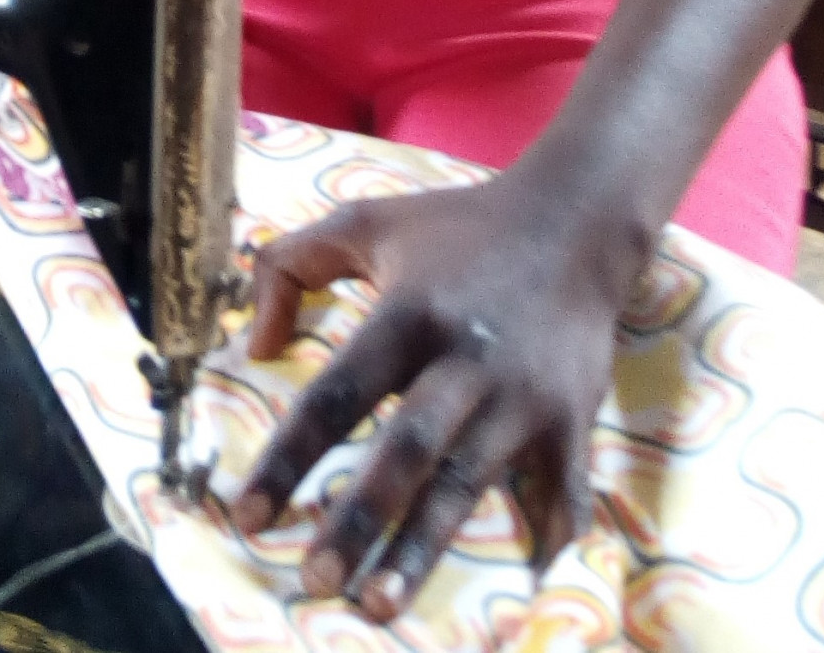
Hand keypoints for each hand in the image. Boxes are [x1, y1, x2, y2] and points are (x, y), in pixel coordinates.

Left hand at [229, 174, 632, 620]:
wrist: (575, 221)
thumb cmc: (456, 228)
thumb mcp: (365, 223)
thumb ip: (290, 265)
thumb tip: (253, 344)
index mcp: (408, 312)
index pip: (337, 394)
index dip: (290, 457)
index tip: (247, 513)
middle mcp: (465, 359)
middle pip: (405, 450)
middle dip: (358, 519)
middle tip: (315, 578)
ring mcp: (522, 396)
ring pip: (466, 483)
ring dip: (422, 548)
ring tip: (378, 602)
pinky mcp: (572, 419)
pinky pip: (559, 493)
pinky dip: (545, 542)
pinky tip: (520, 593)